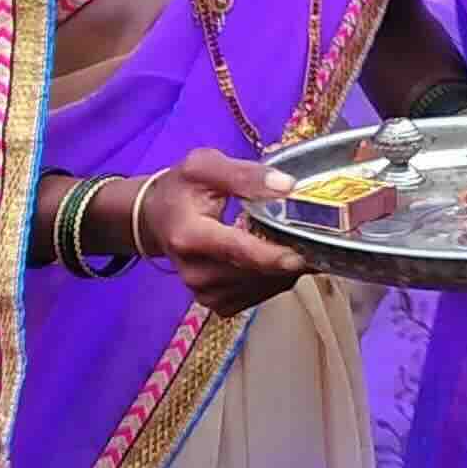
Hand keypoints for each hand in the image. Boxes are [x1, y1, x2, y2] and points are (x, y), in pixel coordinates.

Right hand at [136, 151, 313, 315]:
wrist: (156, 217)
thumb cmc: (182, 189)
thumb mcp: (204, 166)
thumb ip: (244, 174)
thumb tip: (286, 186)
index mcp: (189, 235)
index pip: (237, 250)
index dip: (272, 254)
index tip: (303, 254)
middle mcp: (194, 270)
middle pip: (254, 272)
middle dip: (287, 257)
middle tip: (309, 235)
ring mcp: (203, 290)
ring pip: (261, 286)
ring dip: (284, 268)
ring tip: (290, 240)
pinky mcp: (214, 301)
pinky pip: (257, 297)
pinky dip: (273, 279)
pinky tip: (273, 257)